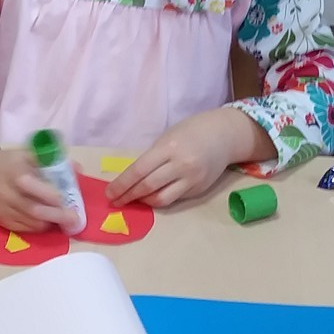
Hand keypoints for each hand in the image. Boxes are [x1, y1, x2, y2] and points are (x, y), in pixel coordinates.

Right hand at [0, 142, 77, 233]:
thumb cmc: (11, 163)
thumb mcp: (29, 154)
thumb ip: (53, 161)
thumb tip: (78, 169)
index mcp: (13, 172)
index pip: (32, 186)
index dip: (51, 194)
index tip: (67, 198)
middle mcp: (5, 193)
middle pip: (35, 210)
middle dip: (58, 215)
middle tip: (75, 218)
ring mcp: (2, 210)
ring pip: (32, 223)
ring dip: (50, 222)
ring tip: (64, 219)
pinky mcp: (1, 221)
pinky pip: (25, 229)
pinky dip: (39, 226)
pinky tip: (47, 220)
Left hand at [108, 110, 266, 209]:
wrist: (224, 135)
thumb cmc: (191, 132)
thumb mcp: (167, 138)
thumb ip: (152, 158)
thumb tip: (131, 179)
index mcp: (169, 147)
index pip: (139, 171)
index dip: (122, 185)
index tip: (109, 193)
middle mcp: (181, 165)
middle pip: (147, 187)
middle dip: (128, 196)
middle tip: (116, 201)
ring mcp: (192, 179)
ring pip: (161, 199)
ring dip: (143, 201)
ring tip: (133, 199)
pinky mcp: (198, 189)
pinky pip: (174, 198)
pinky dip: (160, 198)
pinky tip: (152, 196)